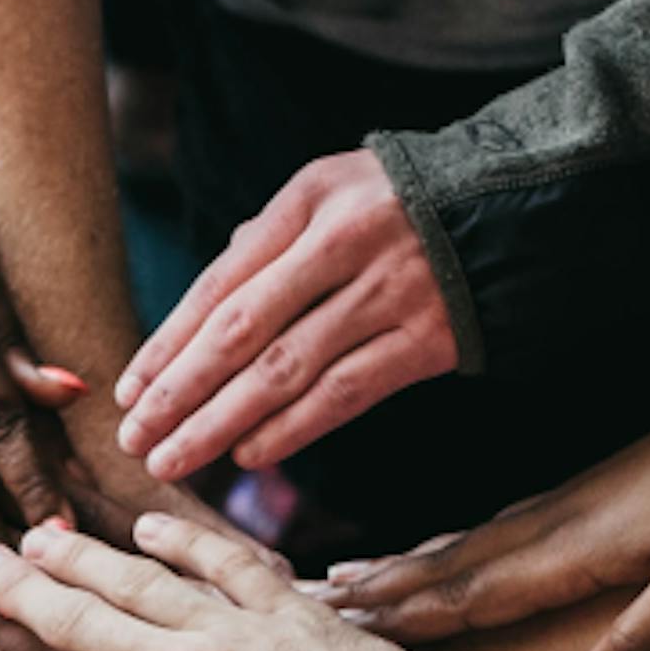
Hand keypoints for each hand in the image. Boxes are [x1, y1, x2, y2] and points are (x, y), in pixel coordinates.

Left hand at [112, 150, 455, 480]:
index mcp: (308, 201)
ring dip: (222, 423)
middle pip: (242, 332)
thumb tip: (201, 317)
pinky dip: (293, 427)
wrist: (520, 201)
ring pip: (287, 371)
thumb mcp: (330, 192)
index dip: (170, 344)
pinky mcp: (429, 339)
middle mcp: (344, 243)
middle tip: (135, 437)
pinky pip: (347, 392)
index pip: (221, 284)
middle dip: (180, 392)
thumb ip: (266, 246)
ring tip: (175, 458)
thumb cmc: (399, 203)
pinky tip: (249, 454)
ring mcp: (388, 293)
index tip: (129, 390)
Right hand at [321, 380, 649, 650]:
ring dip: (400, 567)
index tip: (335, 636)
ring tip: (341, 581)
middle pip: (446, 563)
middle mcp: (559, 520)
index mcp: (578, 544)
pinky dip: (449, 548)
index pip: (471, 590)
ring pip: (463, 543)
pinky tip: (442, 554)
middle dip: (374, 592)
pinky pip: (496, 529)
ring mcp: (572, 502)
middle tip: (298, 609)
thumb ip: (648, 637)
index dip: (404, 619)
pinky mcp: (594, 494)